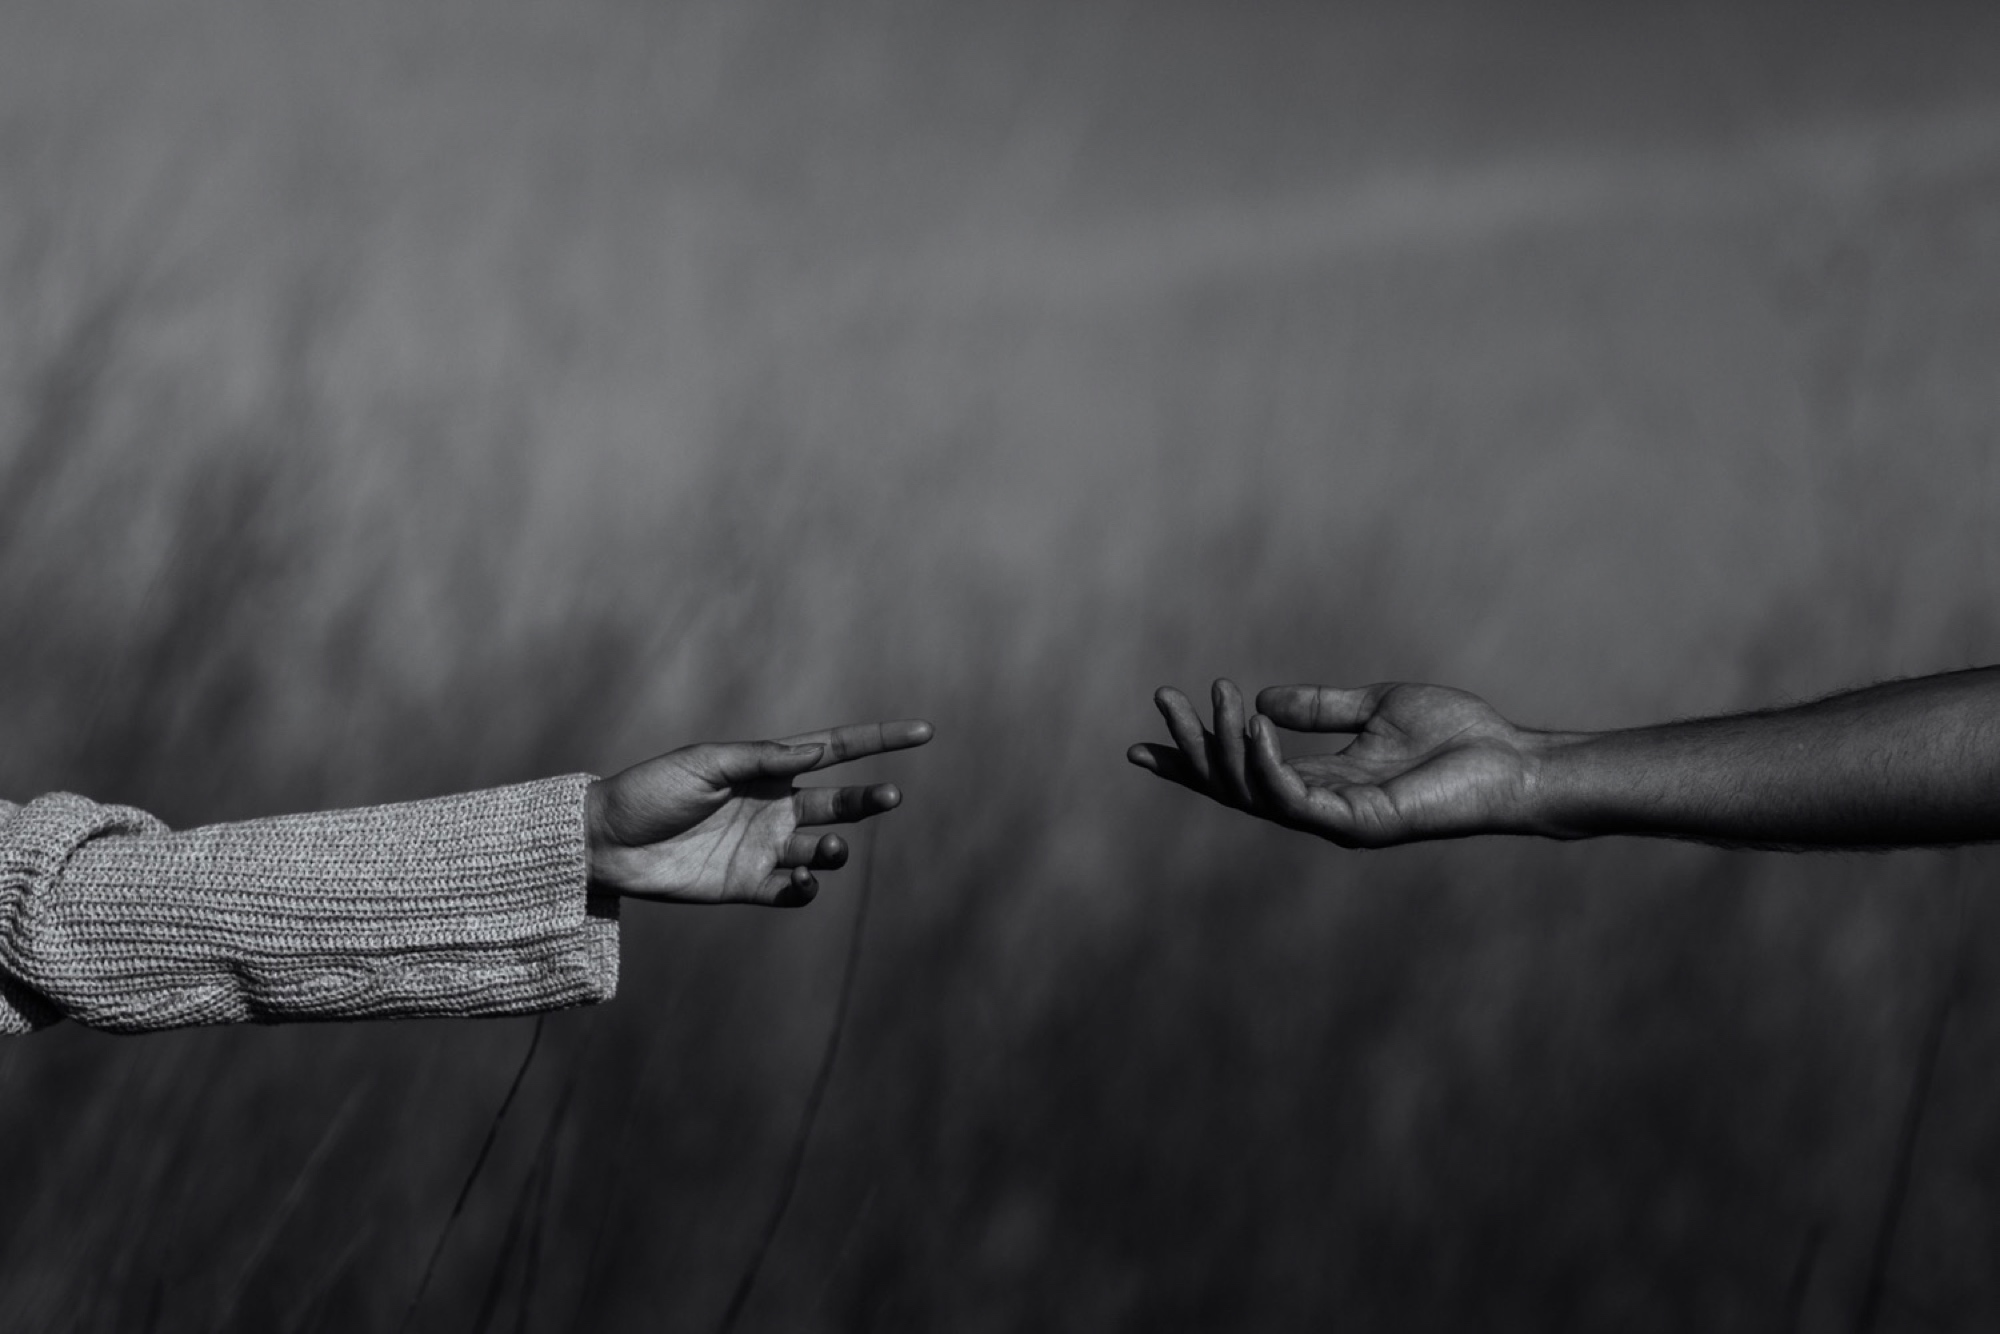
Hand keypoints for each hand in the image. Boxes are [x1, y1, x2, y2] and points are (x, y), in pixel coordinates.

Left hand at [587, 720, 933, 904]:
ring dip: (834, 849)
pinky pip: (794, 892)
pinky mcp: (748, 886)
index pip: (835, 751)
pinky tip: (802, 882)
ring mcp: (764, 848)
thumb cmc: (650, 791)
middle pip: (839, 803)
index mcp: (767, 770)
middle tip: (889, 798)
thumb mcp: (706, 763)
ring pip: (822, 850)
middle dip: (868, 800)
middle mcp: (774, 808)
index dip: (880, 742)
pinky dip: (807, 889)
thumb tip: (817, 751)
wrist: (605, 842)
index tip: (924, 735)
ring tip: (828, 847)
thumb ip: (761, 760)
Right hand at [1128, 679, 1540, 846]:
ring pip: (1254, 792)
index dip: (1192, 759)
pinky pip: (1293, 797)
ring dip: (1225, 745)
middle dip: (1192, 747)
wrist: (1515, 762)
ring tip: (1214, 697)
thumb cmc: (1460, 736)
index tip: (1143, 740)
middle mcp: (1320, 808)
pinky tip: (1253, 725)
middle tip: (1165, 698)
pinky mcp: (1358, 825)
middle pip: (1233, 786)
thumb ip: (1322, 707)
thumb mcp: (1377, 706)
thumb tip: (1265, 701)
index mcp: (1322, 783)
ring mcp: (1336, 821)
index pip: (1241, 774)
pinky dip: (1266, 764)